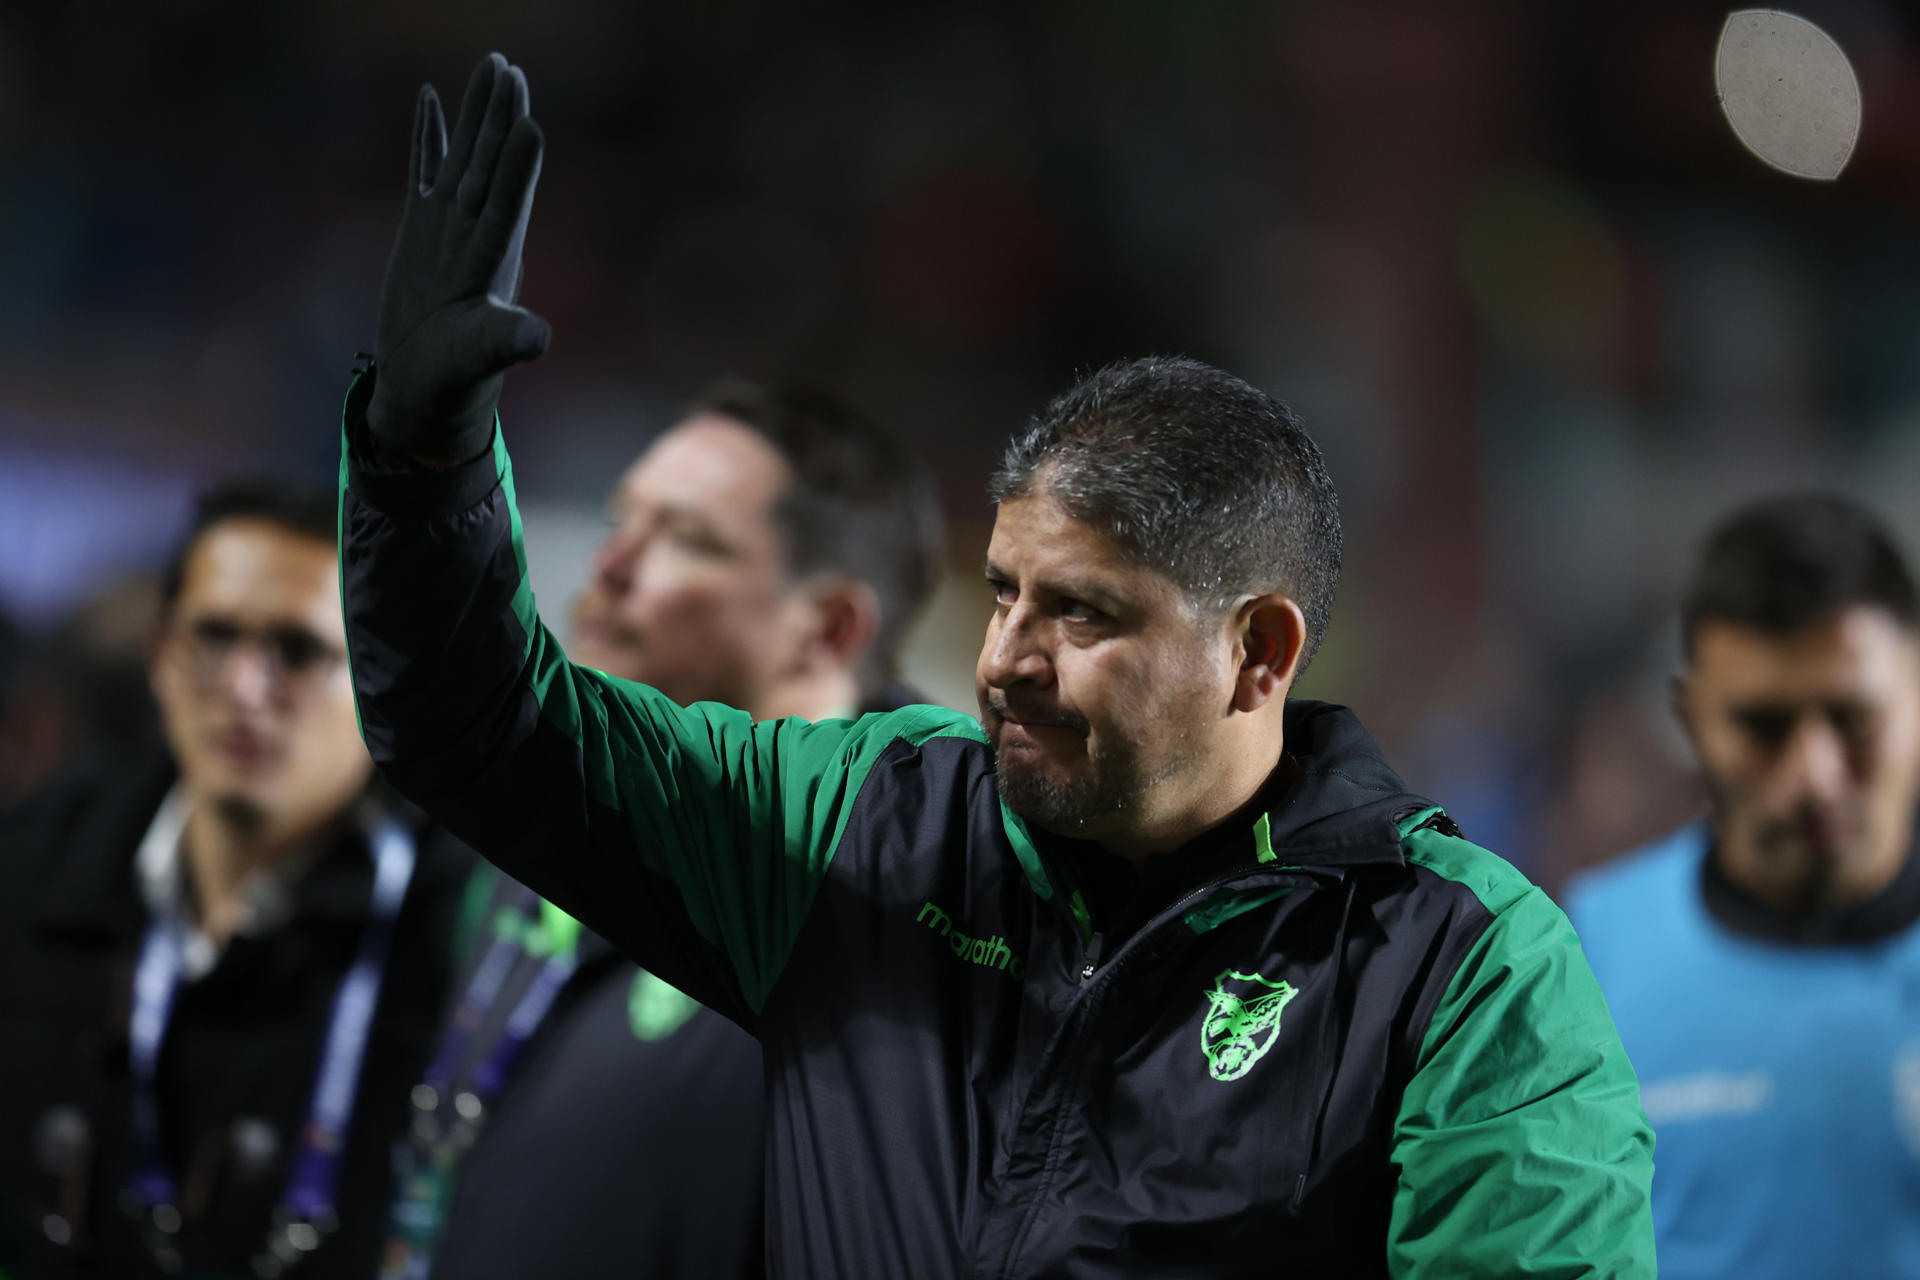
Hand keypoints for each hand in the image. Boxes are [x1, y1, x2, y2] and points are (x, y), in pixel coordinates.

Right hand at [367, 53, 551, 464]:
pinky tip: (431, 97)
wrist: (428, 389)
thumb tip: (540, 339)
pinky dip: (427, 135)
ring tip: (492, 66)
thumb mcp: (482, 356)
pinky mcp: (422, 228)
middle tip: (510, 69)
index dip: (517, 164)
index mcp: (494, 259)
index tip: (529, 121)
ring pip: (465, 156)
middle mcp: (477, 233)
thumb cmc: (456, 378)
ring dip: (477, 114)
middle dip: (501, 118)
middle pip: (491, 164)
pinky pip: (425, 168)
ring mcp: (450, 226)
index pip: (508, 201)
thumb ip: (509, 342)